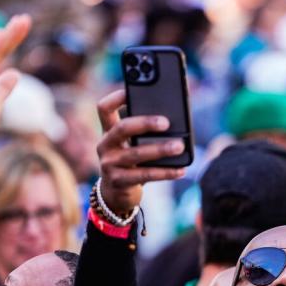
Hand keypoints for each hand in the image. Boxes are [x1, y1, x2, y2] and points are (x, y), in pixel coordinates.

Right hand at [95, 90, 186, 215]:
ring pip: (136, 153)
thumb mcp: (133, 145)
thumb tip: (175, 117)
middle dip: (145, 123)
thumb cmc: (131, 163)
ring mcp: (110, 164)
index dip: (116, 97)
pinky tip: (181, 170)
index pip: (104, 108)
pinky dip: (166, 172)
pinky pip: (145, 175)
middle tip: (166, 122)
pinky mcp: (119, 182)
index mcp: (108, 131)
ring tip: (179, 146)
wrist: (117, 195)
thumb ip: (145, 132)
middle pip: (122, 128)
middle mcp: (105, 145)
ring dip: (160, 149)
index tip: (132, 90)